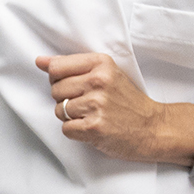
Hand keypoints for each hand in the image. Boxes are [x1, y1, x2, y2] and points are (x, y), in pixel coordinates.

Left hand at [37, 54, 193, 163]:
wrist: (154, 128)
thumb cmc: (127, 100)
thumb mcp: (106, 73)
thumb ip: (72, 65)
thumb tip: (40, 61)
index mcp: (101, 63)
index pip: (56, 67)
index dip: (58, 79)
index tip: (73, 85)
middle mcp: (98, 81)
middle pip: (55, 89)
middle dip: (66, 99)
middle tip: (88, 104)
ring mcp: (96, 105)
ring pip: (59, 110)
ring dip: (71, 117)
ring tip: (92, 116)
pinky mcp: (94, 127)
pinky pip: (66, 129)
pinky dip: (76, 132)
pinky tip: (93, 128)